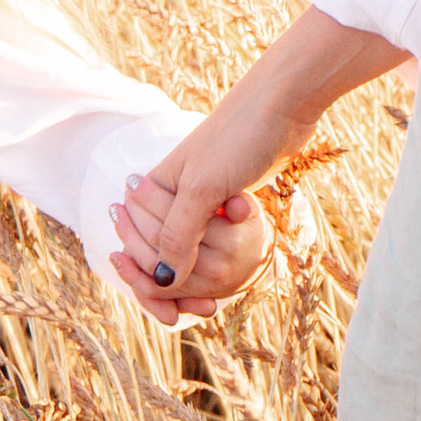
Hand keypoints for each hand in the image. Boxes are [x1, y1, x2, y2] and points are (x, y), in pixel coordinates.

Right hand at [112, 7, 406, 313]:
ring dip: (200, 278)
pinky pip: (213, 240)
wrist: (281, 106)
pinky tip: (233, 278)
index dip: (151, 284)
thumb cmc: (237, 139)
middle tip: (204, 311)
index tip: (173, 314)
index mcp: (152, 190)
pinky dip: (218, 261)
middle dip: (177, 288)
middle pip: (161, 254)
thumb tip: (164, 280)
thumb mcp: (203, 189)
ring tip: (215, 303)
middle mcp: (169, 196)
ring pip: (190, 251)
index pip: (139, 248)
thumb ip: (179, 235)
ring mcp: (198, 198)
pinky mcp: (224, 199)